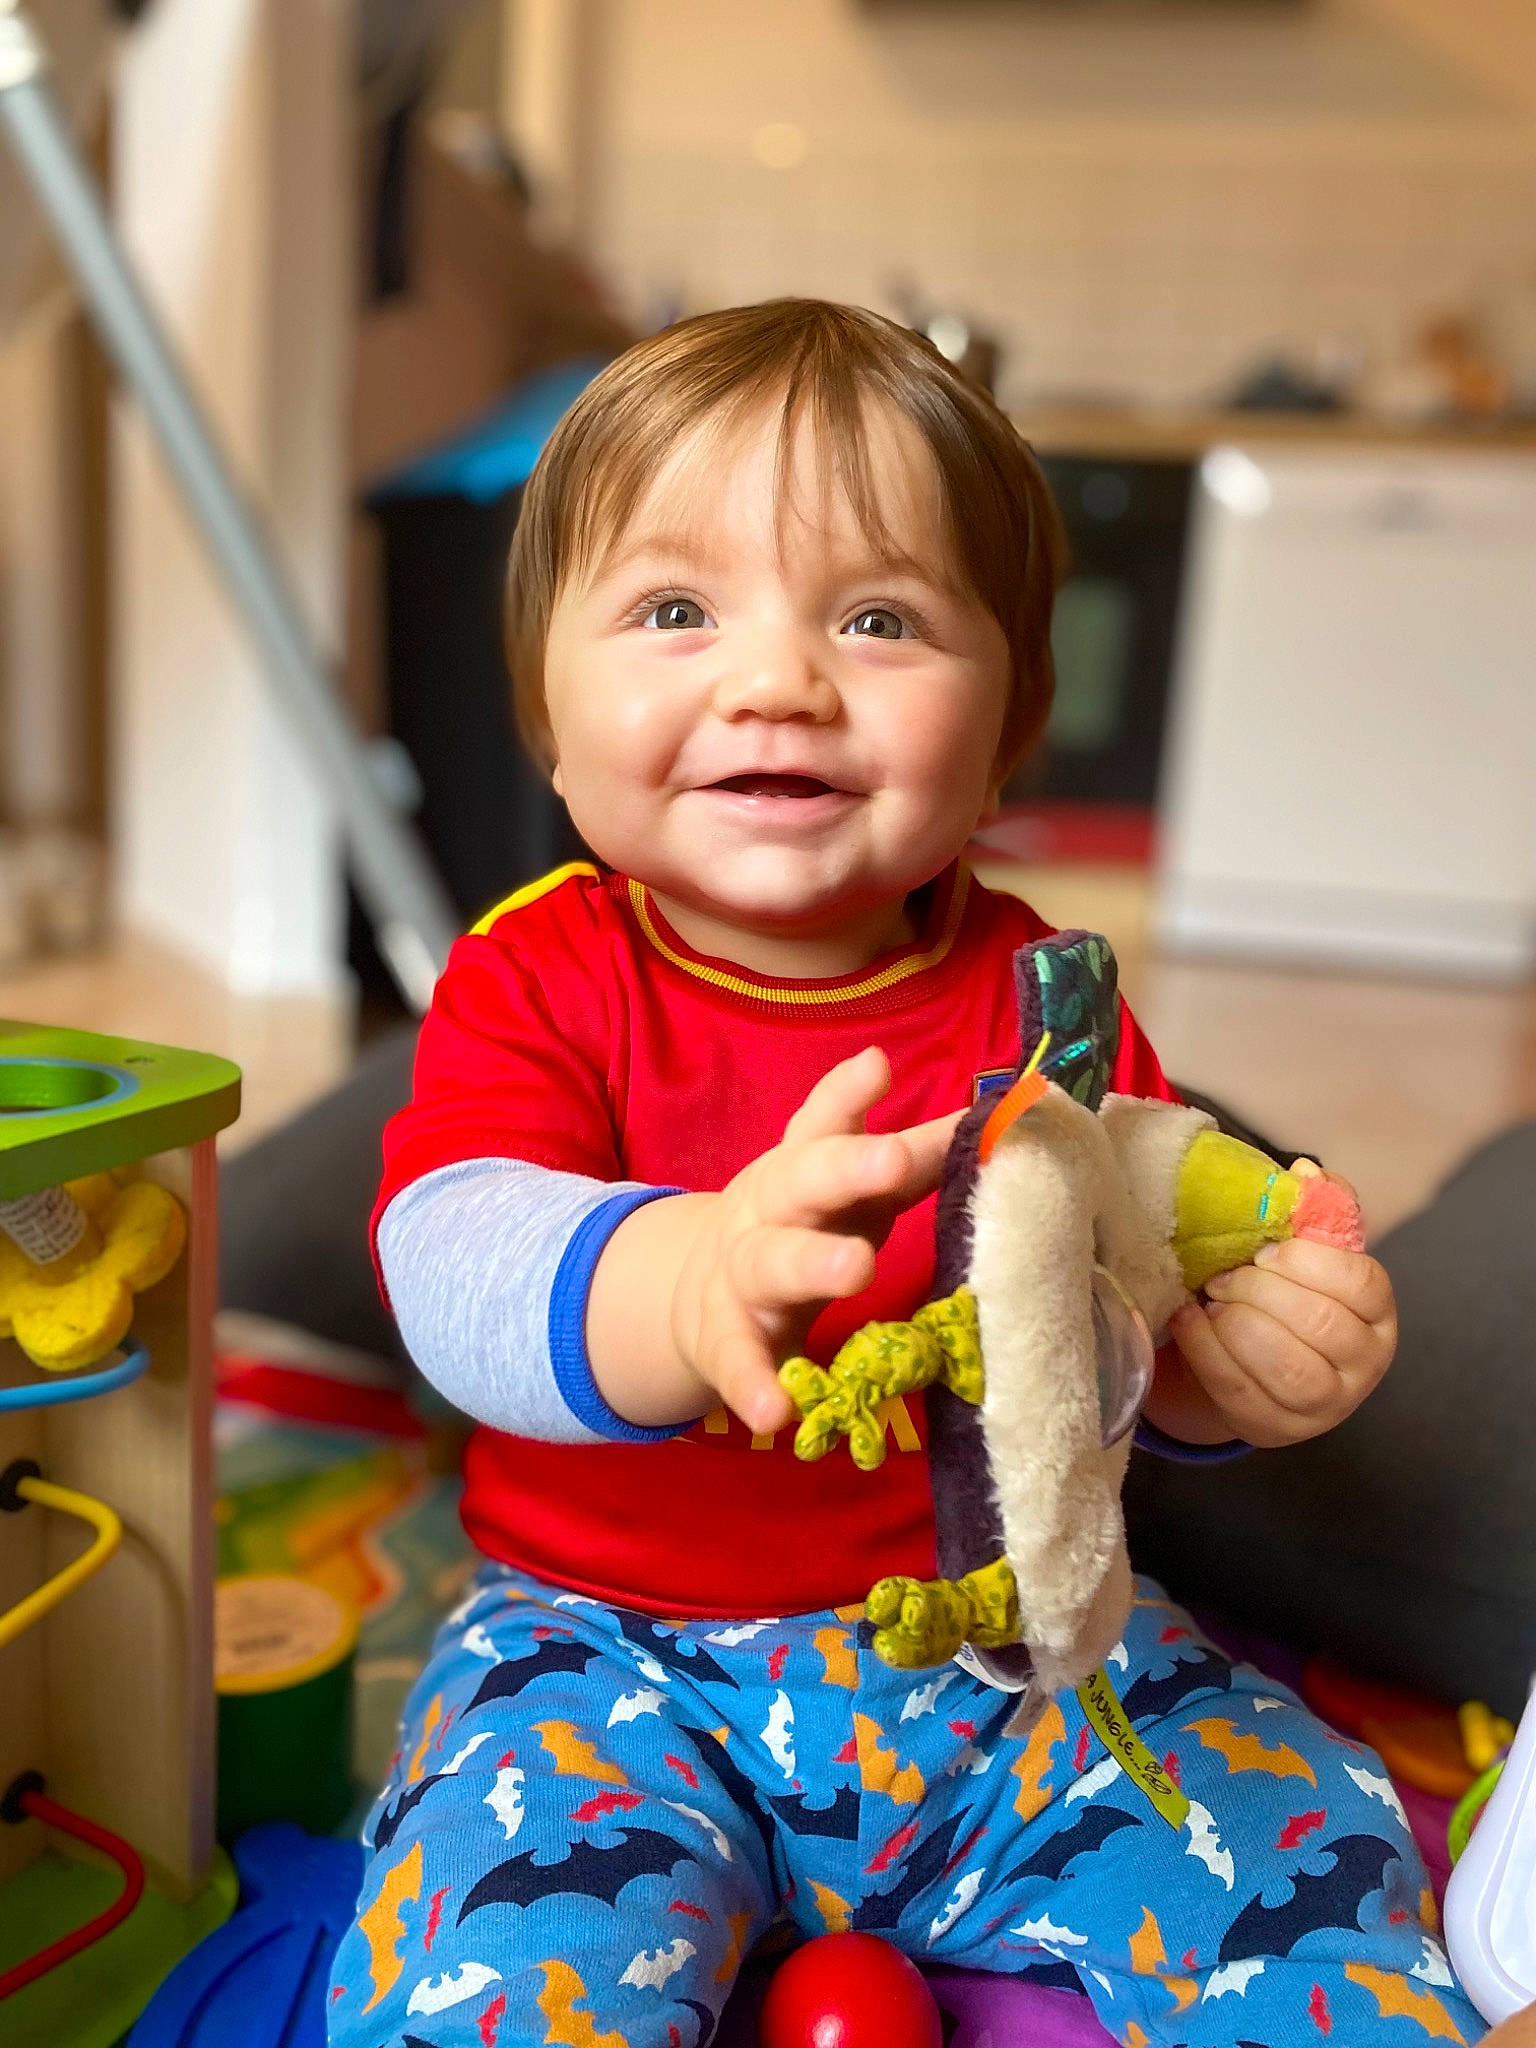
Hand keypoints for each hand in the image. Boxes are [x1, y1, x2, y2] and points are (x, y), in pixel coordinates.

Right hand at [670, 1047, 960, 1435]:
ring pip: (772, 1263)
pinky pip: (739, 1363)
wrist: (697, 1294)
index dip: (848, 1096)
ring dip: (813, 1263)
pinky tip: (776, 1412)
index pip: (823, 1123)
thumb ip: (912, 1156)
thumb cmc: (800, 1227)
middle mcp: (770, 1211)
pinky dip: (755, 1386)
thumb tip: (994, 1116)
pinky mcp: (726, 1342)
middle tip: (893, 1160)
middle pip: (802, 1180)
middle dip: (847, 1167)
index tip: (879, 1066)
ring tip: (856, 1268)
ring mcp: (743, 1275)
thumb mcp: (845, 1190)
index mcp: (802, 1168)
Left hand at [1165, 1228, 1396, 1449]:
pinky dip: (1207, 1351)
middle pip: (1321, 1323)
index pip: (1361, 1282)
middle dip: (1262, 1291)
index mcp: (1378, 1314)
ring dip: (1240, 1326)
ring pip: (1289, 1368)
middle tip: (1224, 1277)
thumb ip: (1314, 1212)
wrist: (1259, 1368)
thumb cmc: (1290, 1300)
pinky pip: (1240, 1392)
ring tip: (1211, 1301)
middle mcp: (1363, 1364)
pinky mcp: (1276, 1427)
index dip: (1306, 1261)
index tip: (1263, 1251)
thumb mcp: (1307, 1257)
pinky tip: (1188, 1321)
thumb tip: (1307, 1170)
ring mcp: (1325, 1406)